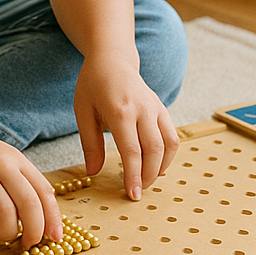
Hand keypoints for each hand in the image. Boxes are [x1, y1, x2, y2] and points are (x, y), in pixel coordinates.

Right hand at [0, 123, 61, 248]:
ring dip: (6, 235)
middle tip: (28, 244)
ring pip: (5, 216)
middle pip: (29, 204)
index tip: (55, 238)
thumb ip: (19, 181)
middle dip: (34, 232)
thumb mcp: (1, 158)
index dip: (53, 218)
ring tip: (0, 236)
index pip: (44, 191)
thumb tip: (40, 218)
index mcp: (16, 158)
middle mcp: (0, 164)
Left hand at [74, 55, 179, 200]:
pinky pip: (172, 136)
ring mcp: (155, 107)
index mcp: (121, 111)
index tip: (131, 195)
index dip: (134, 176)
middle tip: (137, 192)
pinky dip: (168, 154)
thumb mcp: (83, 111)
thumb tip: (92, 173)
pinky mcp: (162, 108)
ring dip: (161, 167)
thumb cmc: (93, 84)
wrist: (112, 59)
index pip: (132, 150)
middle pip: (154, 150)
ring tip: (146, 179)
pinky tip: (156, 164)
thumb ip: (90, 144)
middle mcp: (143, 109)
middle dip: (148, 176)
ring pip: (169, 144)